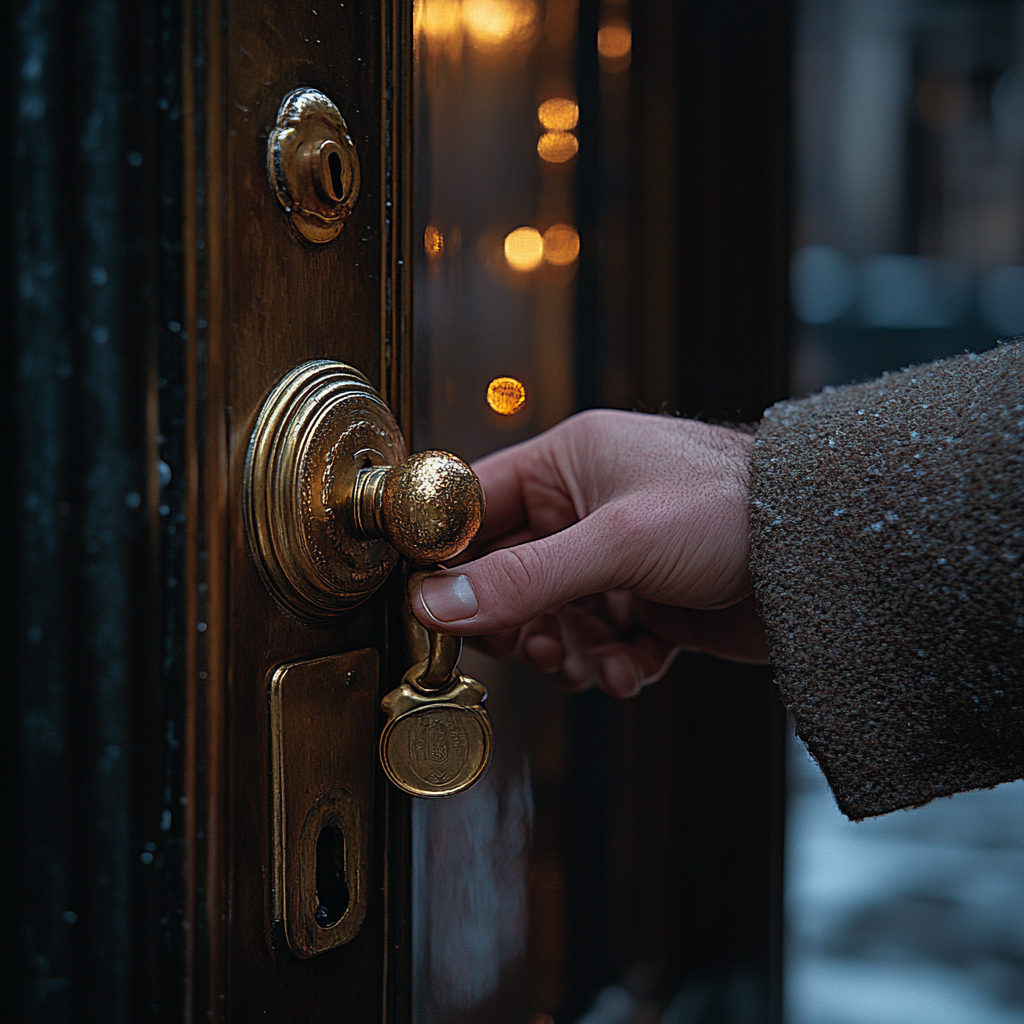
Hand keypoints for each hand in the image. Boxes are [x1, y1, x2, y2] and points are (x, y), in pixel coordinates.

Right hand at [411, 409, 768, 697]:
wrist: (831, 553)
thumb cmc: (730, 508)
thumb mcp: (617, 542)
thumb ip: (524, 578)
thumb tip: (436, 604)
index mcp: (568, 464)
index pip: (476, 505)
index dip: (448, 555)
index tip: (431, 606)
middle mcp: (587, 508)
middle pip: (510, 574)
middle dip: (517, 623)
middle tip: (529, 649)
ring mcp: (620, 560)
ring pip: (556, 619)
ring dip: (564, 653)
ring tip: (585, 666)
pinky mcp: (653, 604)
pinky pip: (603, 643)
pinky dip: (609, 665)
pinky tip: (628, 670)